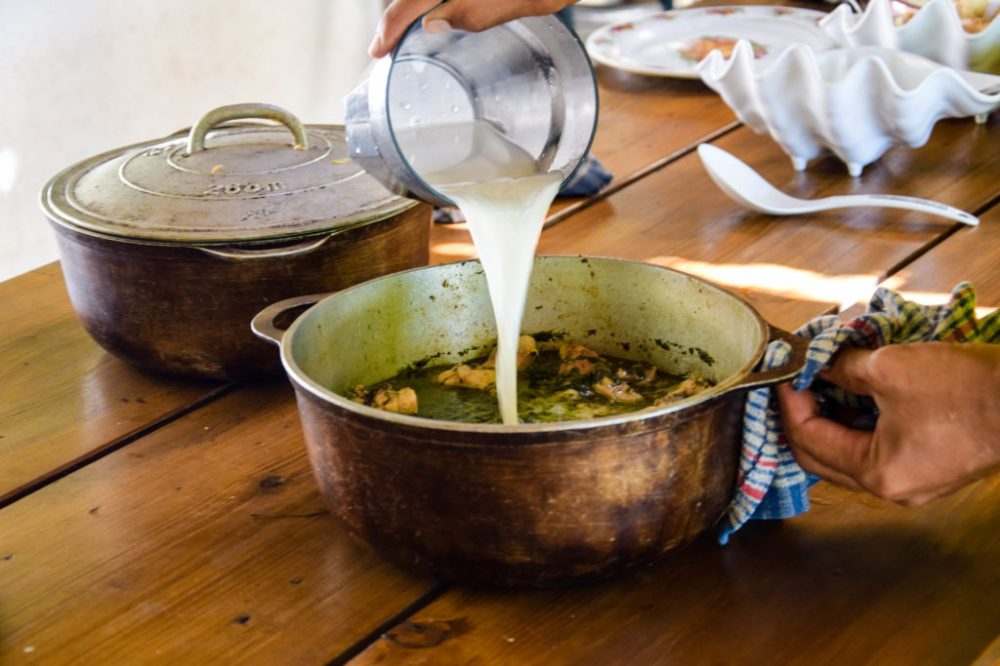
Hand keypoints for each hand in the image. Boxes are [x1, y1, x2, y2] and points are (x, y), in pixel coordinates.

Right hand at [369, 0, 575, 57]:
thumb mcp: (512, 3)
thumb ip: (471, 13)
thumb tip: (430, 24)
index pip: (408, 3)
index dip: (389, 27)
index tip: (377, 51)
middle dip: (396, 15)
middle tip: (383, 45)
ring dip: (410, 8)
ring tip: (400, 32)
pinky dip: (430, 2)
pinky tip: (429, 16)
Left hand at [775, 342, 999, 505]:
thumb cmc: (965, 388)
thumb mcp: (890, 368)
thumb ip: (842, 369)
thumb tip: (816, 363)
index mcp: (877, 473)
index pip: (809, 439)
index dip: (789, 403)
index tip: (784, 372)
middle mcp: (892, 489)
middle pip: (823, 456)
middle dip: (803, 417)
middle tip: (795, 381)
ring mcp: (915, 483)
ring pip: (851, 455)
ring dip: (832, 420)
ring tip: (822, 383)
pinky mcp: (932, 469)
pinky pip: (879, 451)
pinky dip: (861, 425)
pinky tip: (855, 395)